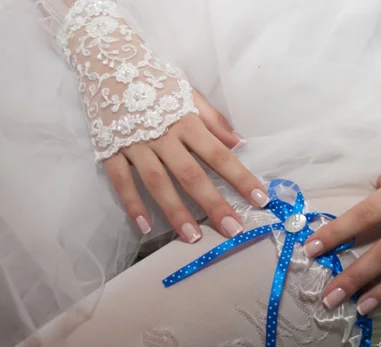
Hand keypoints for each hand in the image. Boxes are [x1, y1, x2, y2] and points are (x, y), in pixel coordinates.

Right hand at [104, 89, 269, 241]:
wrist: (107, 62)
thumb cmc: (155, 80)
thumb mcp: (189, 93)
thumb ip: (213, 119)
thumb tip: (238, 142)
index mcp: (186, 122)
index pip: (219, 155)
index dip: (240, 177)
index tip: (259, 199)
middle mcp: (163, 136)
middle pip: (190, 175)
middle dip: (213, 204)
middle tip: (232, 229)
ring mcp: (135, 145)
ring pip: (156, 183)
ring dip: (175, 211)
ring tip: (192, 237)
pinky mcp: (110, 149)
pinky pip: (120, 181)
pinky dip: (131, 203)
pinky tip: (143, 226)